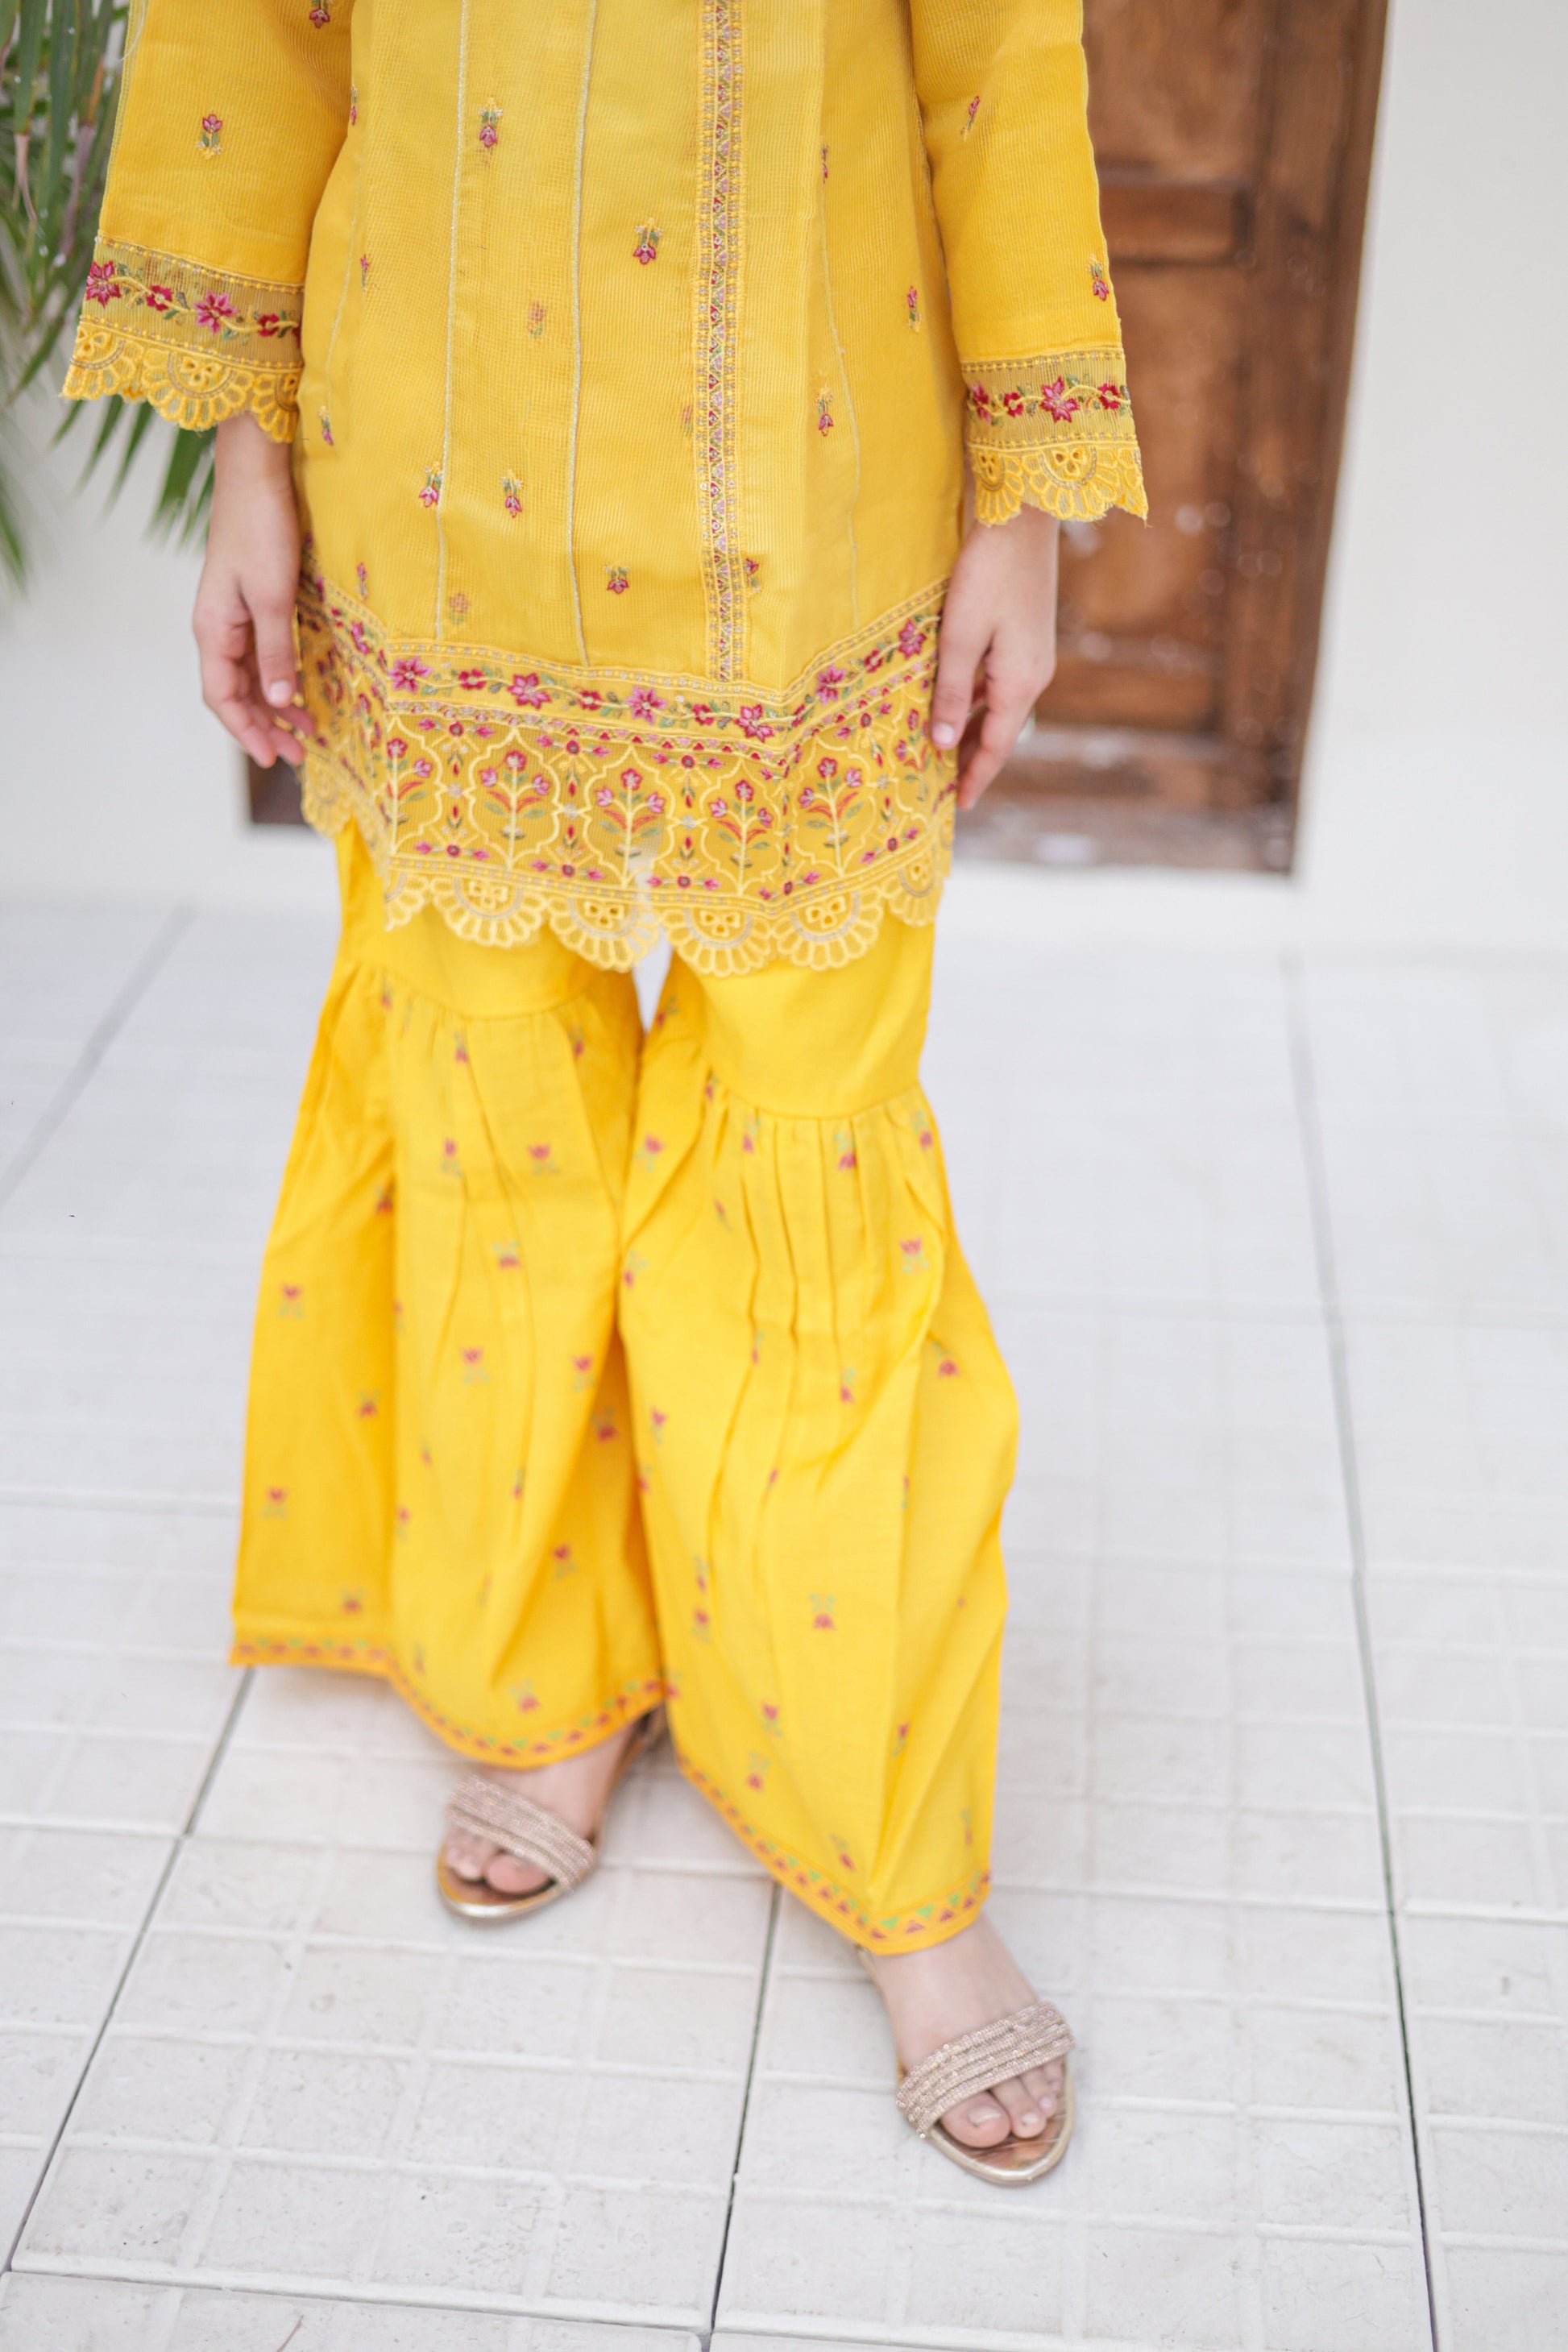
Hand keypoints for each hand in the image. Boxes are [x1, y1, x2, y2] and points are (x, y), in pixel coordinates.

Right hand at [192, 413, 313, 768]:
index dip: (247, 730)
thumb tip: (279, 700)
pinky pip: (260, 654)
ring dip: (274, 705)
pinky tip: (300, 691)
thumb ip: (275, 651)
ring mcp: (232, 616)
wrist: (255, 475)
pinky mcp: (251, 603)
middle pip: (235, 692)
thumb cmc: (260, 530)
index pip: (222, 697)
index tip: (273, 758)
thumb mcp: (272, 598)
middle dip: (264, 726)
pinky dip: (278, 678)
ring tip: (307, 732)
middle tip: (298, 756)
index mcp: (212, 630)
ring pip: (249, 676)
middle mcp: (217, 628)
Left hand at [930, 503, 1058, 809]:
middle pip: (1000, 732)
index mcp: (1021, 683)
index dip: (975, 777)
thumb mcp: (961, 637)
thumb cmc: (988, 574)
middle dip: (973, 760)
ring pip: (998, 708)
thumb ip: (951, 692)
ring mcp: (1032, 655)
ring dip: (973, 731)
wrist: (1022, 517)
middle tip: (944, 787)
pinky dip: (977, 702)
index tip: (957, 806)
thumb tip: (944, 743)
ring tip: (942, 752)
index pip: (996, 746)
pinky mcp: (1025, 636)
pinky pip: (999, 683)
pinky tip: (954, 703)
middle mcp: (1033, 675)